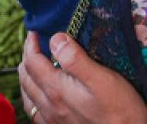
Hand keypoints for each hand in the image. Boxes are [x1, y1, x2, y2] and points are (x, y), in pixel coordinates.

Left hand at [19, 32, 146, 123]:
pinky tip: (39, 92)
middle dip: (27, 57)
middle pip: (26, 76)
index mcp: (57, 89)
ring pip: (27, 94)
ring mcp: (52, 119)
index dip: (31, 44)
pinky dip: (31, 95)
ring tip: (34, 64)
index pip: (32, 61)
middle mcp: (50, 105)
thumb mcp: (103, 79)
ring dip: (27, 75)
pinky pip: (34, 110)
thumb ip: (76, 59)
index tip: (35, 32)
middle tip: (34, 44)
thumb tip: (56, 39)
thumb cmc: (120, 110)